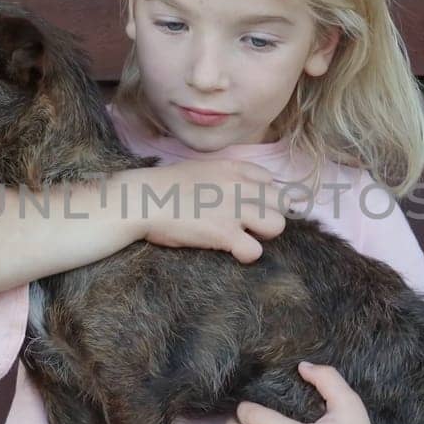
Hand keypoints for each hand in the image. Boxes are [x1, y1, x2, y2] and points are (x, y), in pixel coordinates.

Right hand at [119, 160, 290, 262]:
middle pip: (281, 202)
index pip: (270, 180)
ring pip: (277, 225)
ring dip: (263, 235)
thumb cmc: (164, 186)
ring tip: (244, 236)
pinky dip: (247, 255)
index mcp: (234, 168)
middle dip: (269, 215)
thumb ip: (224, 176)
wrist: (142, 199)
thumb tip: (235, 190)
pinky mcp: (224, 233)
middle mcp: (240, 186)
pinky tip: (233, 252)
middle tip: (249, 224)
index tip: (248, 205)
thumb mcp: (201, 168)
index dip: (262, 196)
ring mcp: (234, 209)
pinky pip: (255, 251)